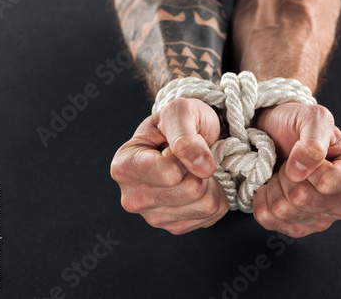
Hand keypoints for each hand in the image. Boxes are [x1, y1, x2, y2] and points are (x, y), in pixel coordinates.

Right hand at [110, 98, 228, 234]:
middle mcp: (132, 198)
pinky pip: (213, 215)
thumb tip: (203, 168)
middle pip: (191, 190)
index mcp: (124, 167)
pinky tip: (200, 183)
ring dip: (211, 182)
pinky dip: (216, 196)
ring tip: (195, 168)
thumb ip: (186, 136)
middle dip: (201, 169)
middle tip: (191, 156)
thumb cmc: (178, 123)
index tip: (177, 144)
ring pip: (206, 205)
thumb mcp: (179, 113)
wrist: (185, 138)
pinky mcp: (175, 228)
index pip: (170, 173)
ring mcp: (153, 218)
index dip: (186, 154)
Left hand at [251, 103, 340, 237]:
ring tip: (282, 173)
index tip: (305, 150)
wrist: (275, 133)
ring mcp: (322, 221)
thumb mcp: (314, 117)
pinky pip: (267, 219)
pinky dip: (261, 198)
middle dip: (287, 174)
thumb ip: (313, 140)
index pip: (328, 182)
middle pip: (301, 198)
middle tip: (290, 162)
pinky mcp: (297, 229)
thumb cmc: (300, 125)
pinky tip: (272, 186)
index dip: (308, 165)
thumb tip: (299, 170)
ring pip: (283, 210)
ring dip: (274, 185)